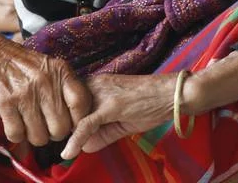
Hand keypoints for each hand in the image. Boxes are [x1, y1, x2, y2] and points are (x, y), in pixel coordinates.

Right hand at [0, 30, 92, 145]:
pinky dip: (15, 134)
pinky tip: (14, 121)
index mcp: (60, 71)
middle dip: (52, 133)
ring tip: (28, 122)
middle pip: (60, 128)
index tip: (69, 123)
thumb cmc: (21, 63)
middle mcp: (45, 82)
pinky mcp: (5, 103)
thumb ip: (64, 87)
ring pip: (39, 137)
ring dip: (33, 135)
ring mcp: (25, 93)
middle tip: (44, 124)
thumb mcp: (48, 66)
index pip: (81, 103)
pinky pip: (17, 135)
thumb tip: (77, 121)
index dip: (77, 120)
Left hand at [62, 74, 177, 158]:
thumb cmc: (149, 104)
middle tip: (77, 142)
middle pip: (70, 111)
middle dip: (71, 129)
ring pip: (75, 118)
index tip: (67, 135)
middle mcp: (95, 84)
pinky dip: (76, 140)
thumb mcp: (121, 120)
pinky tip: (69, 152)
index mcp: (95, 83)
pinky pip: (86, 124)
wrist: (170, 94)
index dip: (68, 122)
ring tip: (77, 147)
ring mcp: (102, 94)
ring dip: (74, 135)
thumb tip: (84, 148)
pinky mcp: (110, 106)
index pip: (70, 104)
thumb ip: (102, 134)